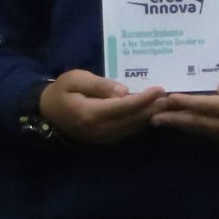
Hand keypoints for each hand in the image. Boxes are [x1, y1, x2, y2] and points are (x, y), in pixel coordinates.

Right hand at [39, 68, 164, 143]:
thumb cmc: (61, 91)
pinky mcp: (105, 139)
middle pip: (132, 120)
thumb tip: (124, 91)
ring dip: (150, 117)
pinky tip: (151, 113)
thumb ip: (100, 85)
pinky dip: (140, 123)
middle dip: (153, 109)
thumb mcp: (76, 79)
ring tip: (166, 104)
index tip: (160, 89)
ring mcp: (103, 138)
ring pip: (132, 128)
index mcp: (90, 114)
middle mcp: (99, 130)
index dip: (143, 99)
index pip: (123, 107)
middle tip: (171, 97)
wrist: (46, 113)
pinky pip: (127, 132)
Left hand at [150, 65, 218, 144]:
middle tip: (151, 114)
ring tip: (159, 120)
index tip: (167, 98)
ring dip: (180, 125)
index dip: (185, 102)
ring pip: (202, 130)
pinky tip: (182, 123)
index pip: (206, 105)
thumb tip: (218, 89)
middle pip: (198, 122)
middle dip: (174, 117)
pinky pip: (210, 133)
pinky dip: (194, 128)